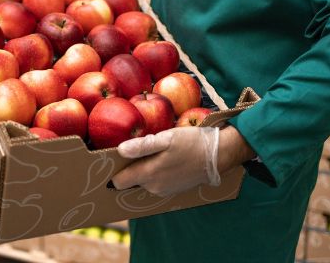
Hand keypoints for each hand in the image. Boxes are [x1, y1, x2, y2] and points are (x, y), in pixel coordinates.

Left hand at [111, 125, 254, 196]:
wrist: (217, 155)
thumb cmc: (190, 143)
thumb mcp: (166, 139)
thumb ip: (142, 146)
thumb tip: (119, 151)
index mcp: (148, 174)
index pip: (119, 181)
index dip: (113, 170)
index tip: (112, 159)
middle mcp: (153, 187)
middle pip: (130, 180)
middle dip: (129, 168)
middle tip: (133, 150)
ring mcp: (163, 191)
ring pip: (143, 181)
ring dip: (143, 169)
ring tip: (150, 152)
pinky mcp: (172, 190)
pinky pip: (155, 182)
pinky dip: (155, 173)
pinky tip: (162, 159)